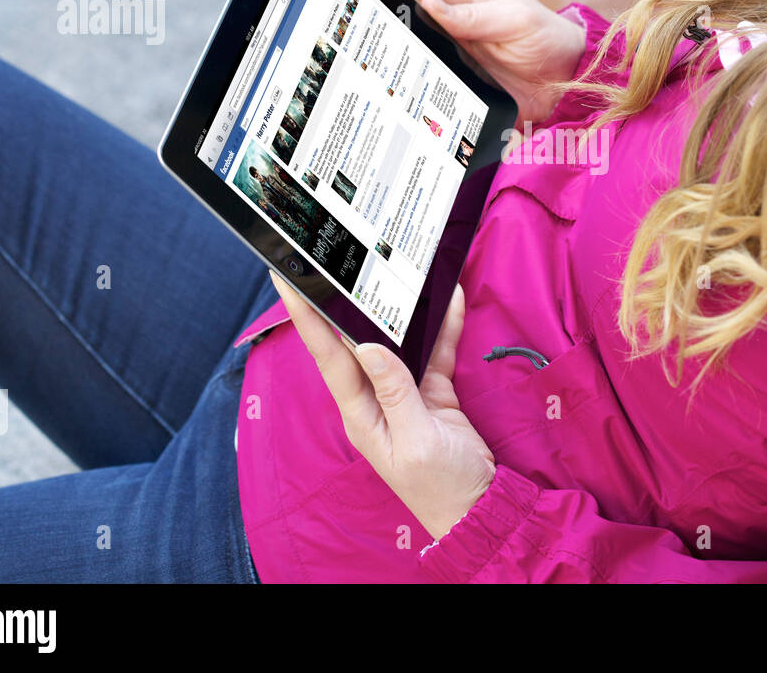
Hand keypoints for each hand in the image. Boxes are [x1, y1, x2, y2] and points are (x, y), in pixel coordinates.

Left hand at [268, 271, 495, 540]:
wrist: (478, 506)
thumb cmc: (440, 485)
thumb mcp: (417, 440)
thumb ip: (395, 392)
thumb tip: (368, 346)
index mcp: (359, 413)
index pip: (327, 355)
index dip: (306, 316)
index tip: (287, 280)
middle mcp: (374, 397)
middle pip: (357, 338)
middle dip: (347, 301)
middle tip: (337, 260)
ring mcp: (402, 392)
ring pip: (398, 339)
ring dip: (404, 308)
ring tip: (400, 267)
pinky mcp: (432, 391)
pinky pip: (433, 350)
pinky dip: (442, 327)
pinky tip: (449, 300)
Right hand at [344, 0, 586, 125]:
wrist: (568, 85)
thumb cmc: (546, 39)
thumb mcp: (518, 20)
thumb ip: (477, 17)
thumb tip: (430, 5)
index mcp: (459, 0)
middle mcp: (445, 28)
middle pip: (394, 9)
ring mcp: (446, 59)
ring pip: (400, 51)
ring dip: (374, 49)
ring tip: (338, 41)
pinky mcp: (451, 90)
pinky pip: (420, 90)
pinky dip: (401, 92)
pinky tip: (379, 94)